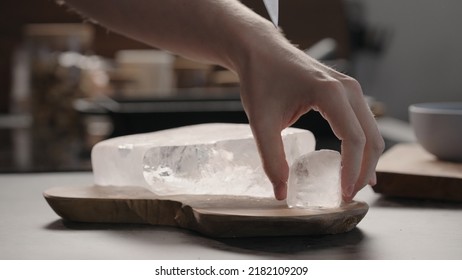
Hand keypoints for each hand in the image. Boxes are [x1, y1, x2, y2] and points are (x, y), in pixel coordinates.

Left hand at [237, 39, 384, 200]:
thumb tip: (282, 192)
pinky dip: (363, 145)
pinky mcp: (345, 90)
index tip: (343, 195)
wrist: (260, 50)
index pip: (354, 140)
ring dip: (367, 159)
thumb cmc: (261, 79)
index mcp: (330, 93)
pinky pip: (363, 122)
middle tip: (349, 196)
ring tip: (353, 185)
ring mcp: (350, 87)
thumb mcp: (261, 122)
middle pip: (371, 137)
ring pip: (371, 130)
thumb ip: (271, 158)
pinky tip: (357, 163)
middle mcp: (348, 88)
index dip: (351, 171)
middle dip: (364, 170)